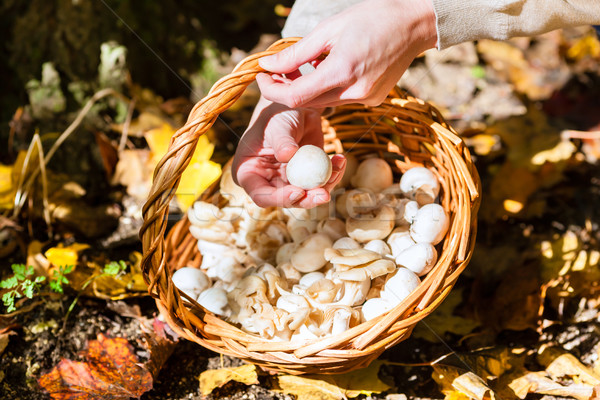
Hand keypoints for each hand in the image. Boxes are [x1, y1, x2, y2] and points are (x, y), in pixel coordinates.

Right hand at [232, 96, 345, 207]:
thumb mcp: (277, 125)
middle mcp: (267, 182)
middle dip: (307, 200)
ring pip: (307, 196)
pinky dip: (333, 175)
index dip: (279, 198)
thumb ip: (282, 140)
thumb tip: (287, 155)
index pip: (261, 195)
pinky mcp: (306, 178)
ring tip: (338, 167)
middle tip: (324, 194)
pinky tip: (340, 159)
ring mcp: (287, 182)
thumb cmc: (278, 114)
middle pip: (286, 200)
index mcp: (249, 173)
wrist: (296, 109)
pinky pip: (320, 183)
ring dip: (325, 187)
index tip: (299, 192)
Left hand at [256, 0, 436, 107]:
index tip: (262, 76)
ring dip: (307, 89)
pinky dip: (328, 89)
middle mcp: (355, 92)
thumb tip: (268, 66)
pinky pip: (340, 100)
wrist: (414, 25)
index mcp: (341, 72)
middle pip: (307, 103)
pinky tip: (329, 70)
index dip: (272, 90)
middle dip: (287, 89)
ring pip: (323, 103)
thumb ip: (295, 53)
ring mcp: (366, 99)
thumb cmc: (372, 18)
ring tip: (303, 66)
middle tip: (277, 70)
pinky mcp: (373, 100)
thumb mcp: (328, 30)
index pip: (295, 97)